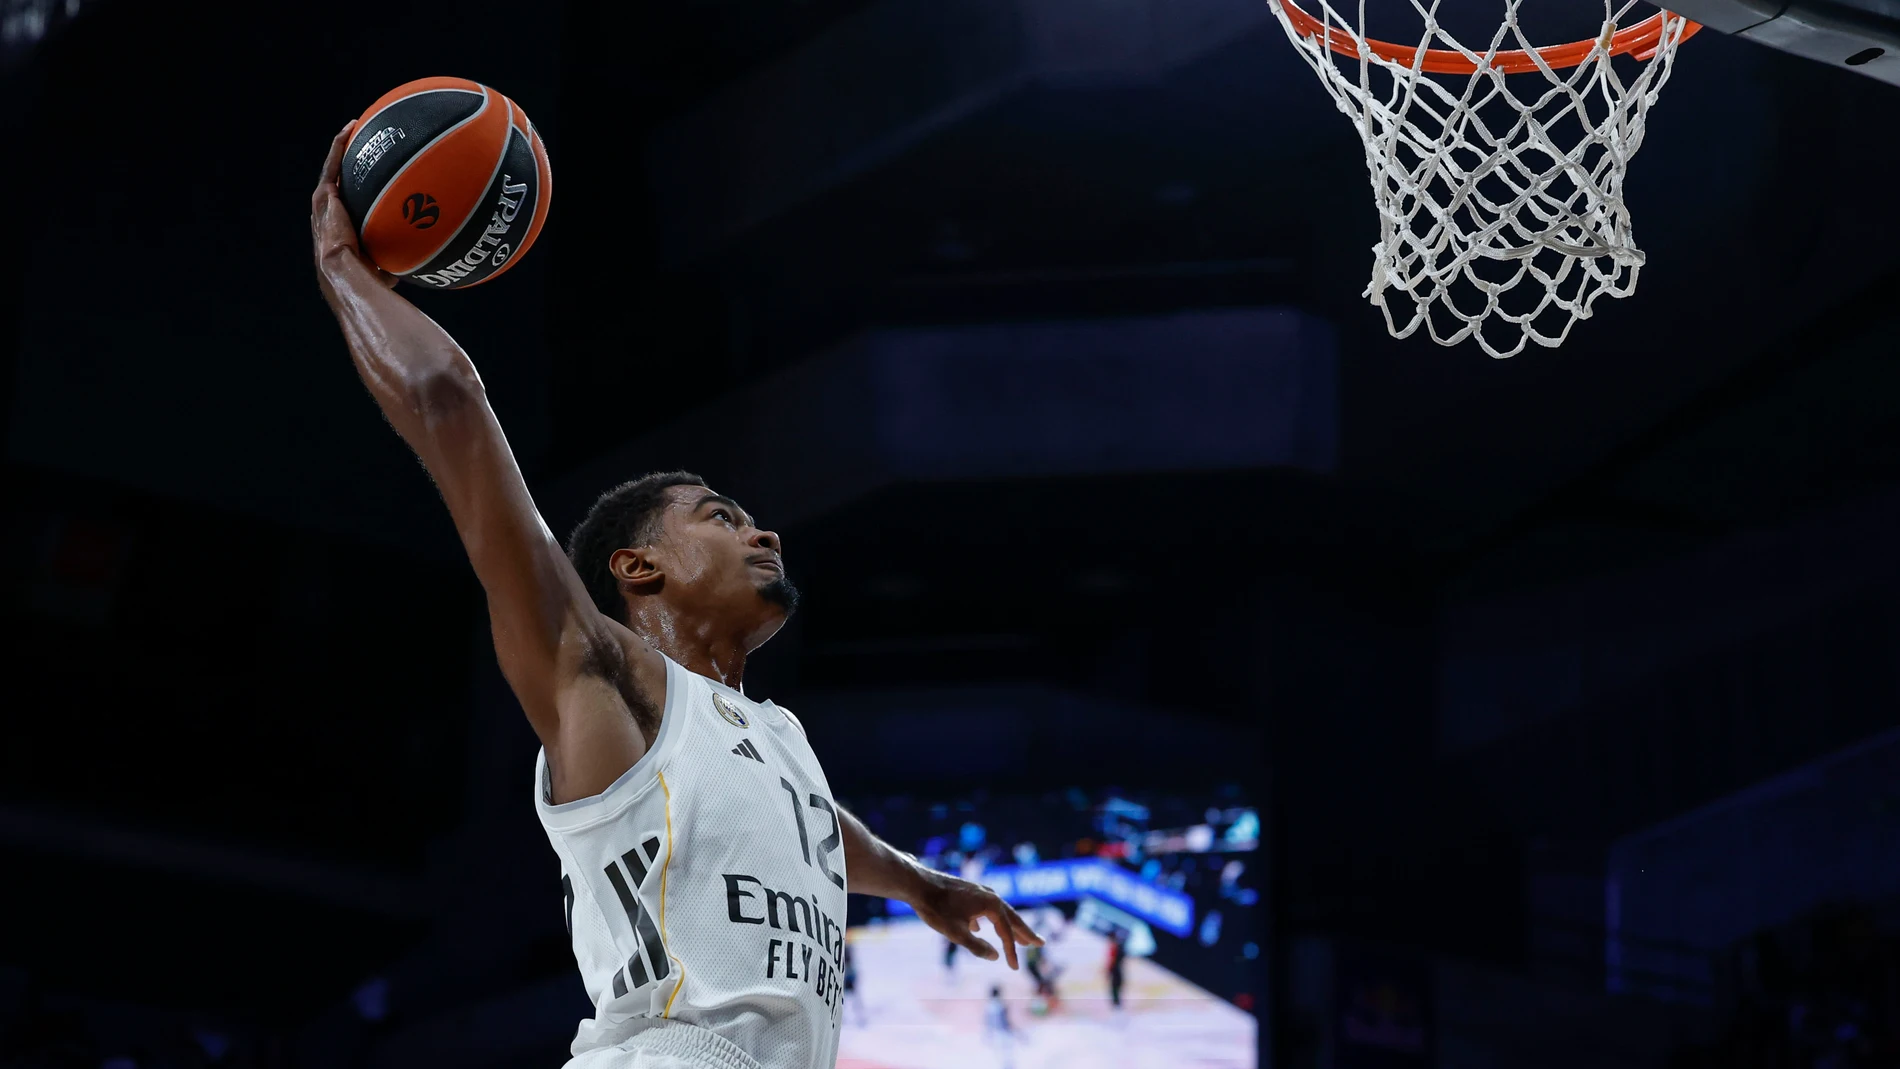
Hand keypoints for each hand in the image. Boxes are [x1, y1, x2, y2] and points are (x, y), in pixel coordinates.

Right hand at [311, 120, 398, 289]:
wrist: (345, 271)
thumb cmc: (365, 277)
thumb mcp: (380, 266)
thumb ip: (390, 262)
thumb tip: (409, 269)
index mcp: (339, 227)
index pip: (346, 203)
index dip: (353, 190)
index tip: (367, 176)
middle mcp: (327, 212)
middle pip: (337, 180)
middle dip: (346, 162)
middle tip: (359, 145)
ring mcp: (324, 203)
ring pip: (332, 168)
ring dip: (341, 147)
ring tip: (352, 128)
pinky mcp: (324, 196)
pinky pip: (333, 164)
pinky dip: (339, 145)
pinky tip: (350, 128)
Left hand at [909, 871, 1042, 969]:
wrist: (918, 884)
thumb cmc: (936, 909)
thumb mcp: (956, 933)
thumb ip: (977, 947)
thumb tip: (996, 956)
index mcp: (992, 904)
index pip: (1006, 932)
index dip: (1012, 952)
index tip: (1014, 968)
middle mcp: (990, 895)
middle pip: (1012, 917)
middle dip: (1025, 932)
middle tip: (1040, 943)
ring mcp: (980, 891)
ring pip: (999, 912)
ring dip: (1009, 926)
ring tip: (1018, 938)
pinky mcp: (968, 892)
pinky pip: (985, 908)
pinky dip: (989, 920)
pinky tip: (981, 927)